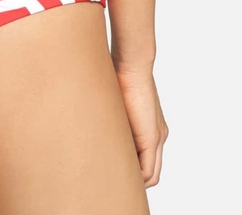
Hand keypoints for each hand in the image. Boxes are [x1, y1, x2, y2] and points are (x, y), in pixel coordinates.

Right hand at [115, 66, 168, 187]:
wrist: (131, 65)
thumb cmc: (117, 76)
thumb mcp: (113, 100)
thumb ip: (109, 114)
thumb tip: (89, 117)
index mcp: (150, 126)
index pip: (145, 158)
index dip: (130, 168)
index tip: (112, 170)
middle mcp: (158, 134)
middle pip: (150, 171)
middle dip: (132, 179)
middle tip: (112, 182)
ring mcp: (158, 137)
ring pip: (151, 175)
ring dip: (133, 181)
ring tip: (112, 182)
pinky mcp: (152, 138)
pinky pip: (148, 171)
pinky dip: (135, 178)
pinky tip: (118, 178)